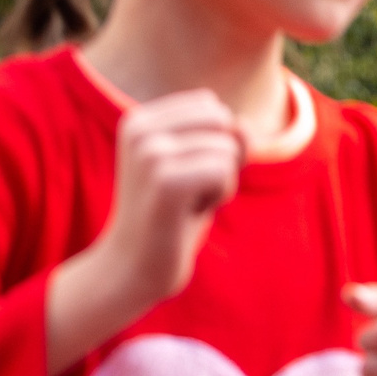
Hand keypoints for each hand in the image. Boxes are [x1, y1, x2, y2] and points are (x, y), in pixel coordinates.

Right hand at [46, 90, 242, 375]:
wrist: (132, 269)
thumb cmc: (171, 220)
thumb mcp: (202, 169)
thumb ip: (227, 140)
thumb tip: (244, 128)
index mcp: (139, 119)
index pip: (211, 106)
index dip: (214, 145)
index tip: (184, 177)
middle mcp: (139, 128)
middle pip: (222, 121)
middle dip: (221, 160)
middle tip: (188, 192)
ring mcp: (149, 153)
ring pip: (227, 149)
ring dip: (220, 184)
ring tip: (185, 206)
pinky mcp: (165, 181)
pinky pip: (224, 172)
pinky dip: (219, 196)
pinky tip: (190, 214)